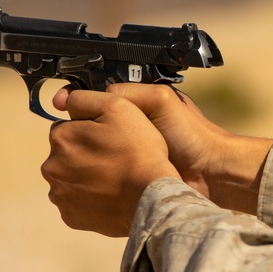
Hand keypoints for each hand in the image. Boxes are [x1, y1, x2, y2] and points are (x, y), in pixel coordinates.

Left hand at [42, 89, 180, 236]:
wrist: (151, 197)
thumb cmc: (139, 151)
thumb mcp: (118, 108)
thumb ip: (85, 98)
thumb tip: (64, 101)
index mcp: (60, 137)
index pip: (68, 127)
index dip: (90, 130)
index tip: (110, 138)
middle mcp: (51, 166)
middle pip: (67, 154)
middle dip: (85, 154)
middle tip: (115, 158)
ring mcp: (60, 195)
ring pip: (70, 179)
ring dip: (86, 177)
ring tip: (114, 178)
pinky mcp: (70, 217)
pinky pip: (77, 203)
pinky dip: (89, 199)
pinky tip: (110, 195)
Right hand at [64, 84, 272, 213]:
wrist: (212, 173)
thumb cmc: (193, 135)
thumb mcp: (161, 99)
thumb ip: (126, 92)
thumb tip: (89, 98)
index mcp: (136, 108)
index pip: (96, 100)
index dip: (77, 102)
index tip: (60, 105)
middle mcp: (128, 131)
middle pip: (89, 128)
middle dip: (77, 131)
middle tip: (64, 135)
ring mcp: (126, 156)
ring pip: (91, 153)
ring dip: (82, 155)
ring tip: (71, 156)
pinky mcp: (127, 179)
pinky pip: (101, 174)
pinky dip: (92, 175)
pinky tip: (86, 176)